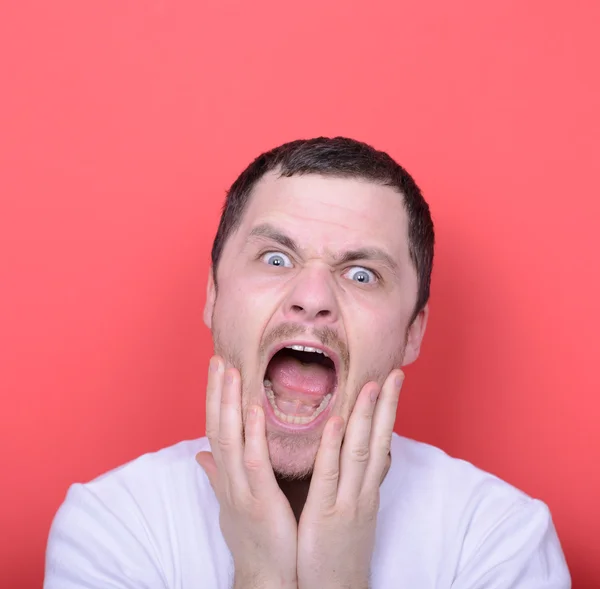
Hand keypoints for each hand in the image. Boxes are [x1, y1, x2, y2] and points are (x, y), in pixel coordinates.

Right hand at [196, 357, 297, 588]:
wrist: (267, 577)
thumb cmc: (256, 536)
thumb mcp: (234, 501)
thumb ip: (219, 474)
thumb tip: (201, 453)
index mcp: (227, 476)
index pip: (215, 429)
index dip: (213, 398)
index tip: (217, 368)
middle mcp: (229, 479)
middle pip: (216, 427)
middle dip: (216, 392)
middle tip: (218, 358)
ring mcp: (242, 490)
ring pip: (229, 439)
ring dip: (228, 403)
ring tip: (231, 371)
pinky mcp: (261, 502)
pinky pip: (255, 463)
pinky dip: (253, 434)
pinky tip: (255, 408)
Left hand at [296, 369, 403, 588]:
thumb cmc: (338, 549)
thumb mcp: (352, 511)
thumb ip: (355, 480)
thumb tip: (364, 454)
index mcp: (366, 488)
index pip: (380, 442)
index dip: (386, 411)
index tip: (390, 381)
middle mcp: (363, 491)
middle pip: (378, 440)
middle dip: (386, 405)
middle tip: (394, 373)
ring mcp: (348, 502)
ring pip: (360, 451)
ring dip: (366, 417)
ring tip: (371, 385)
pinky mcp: (327, 515)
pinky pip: (330, 476)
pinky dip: (333, 447)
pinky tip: (335, 422)